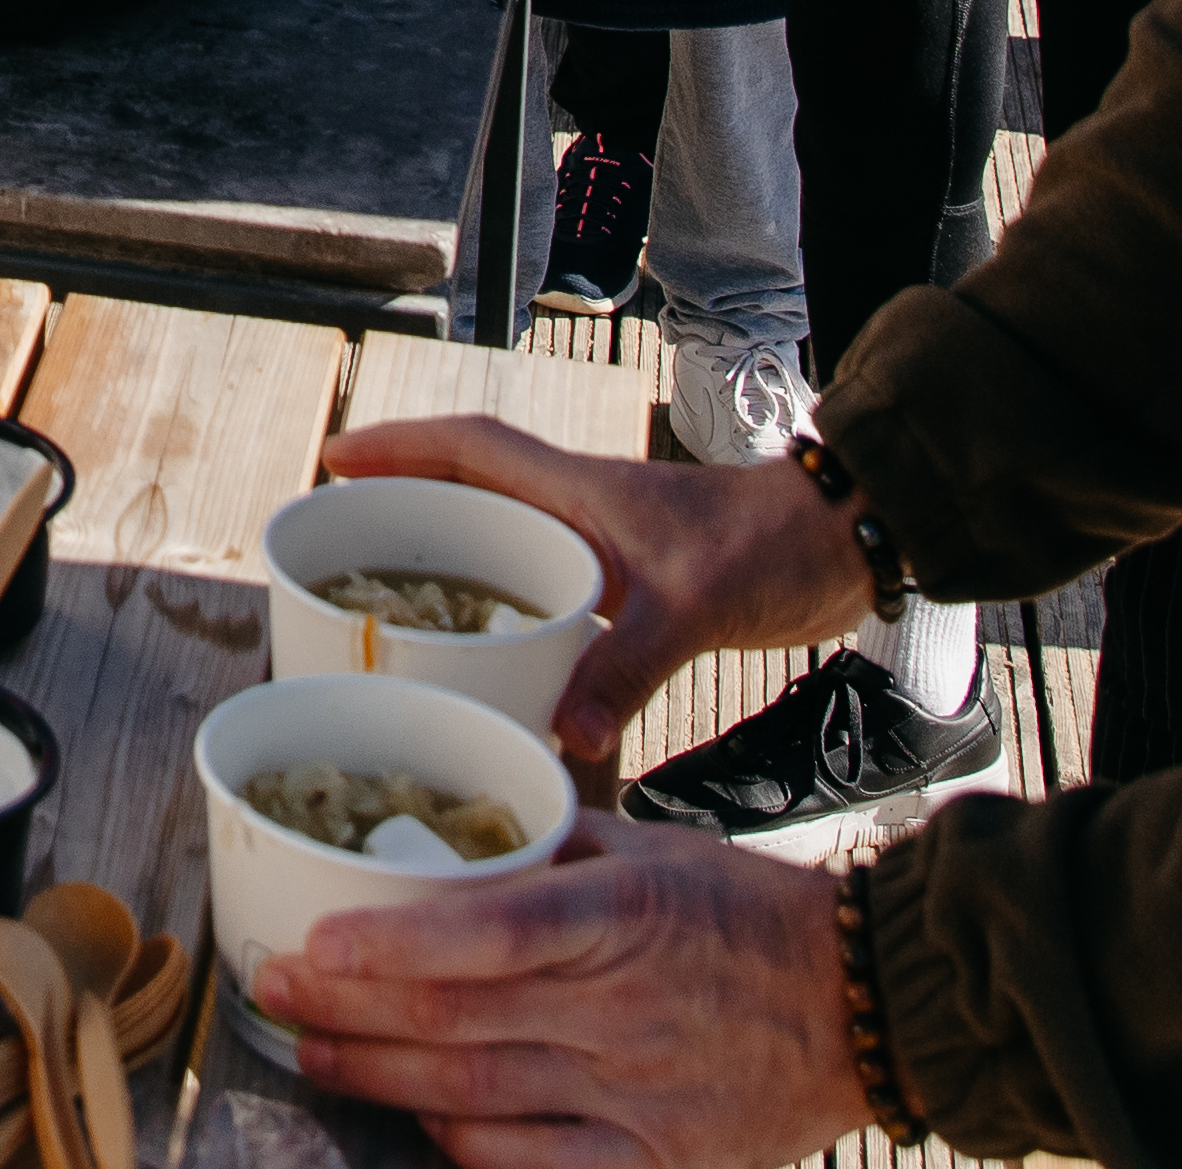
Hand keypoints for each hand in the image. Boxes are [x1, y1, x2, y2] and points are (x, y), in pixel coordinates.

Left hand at [254, 821, 871, 1168]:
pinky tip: (418, 1124)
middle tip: (274, 990)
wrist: (863, 1004)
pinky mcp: (656, 1160)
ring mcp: (637, 1094)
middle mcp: (623, 1009)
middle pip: (457, 1020)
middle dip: (347, 1008)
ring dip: (379, 1078)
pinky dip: (466, 1148)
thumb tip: (452, 826)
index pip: (490, 934)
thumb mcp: (654, 849)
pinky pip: (540, 1167)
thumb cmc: (747, 915)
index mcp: (623, 915)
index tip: (317, 941)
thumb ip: (552, 846)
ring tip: (314, 1052)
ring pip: (478, 1095)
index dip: (393, 945)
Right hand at [312, 413, 876, 773]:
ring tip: (394, 610)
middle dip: (401, 509)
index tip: (335, 461)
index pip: (468, 447)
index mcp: (578, 490)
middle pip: (468, 494)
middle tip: (339, 545)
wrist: (847, 544)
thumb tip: (561, 735)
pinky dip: (512, 620)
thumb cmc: (771, 547)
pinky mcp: (634, 589)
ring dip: (453, 565)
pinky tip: (497, 669)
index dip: (397, 448)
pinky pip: (548, 596)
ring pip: (506, 547)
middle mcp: (581, 512)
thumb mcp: (690, 605)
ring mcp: (606, 549)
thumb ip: (625, 667)